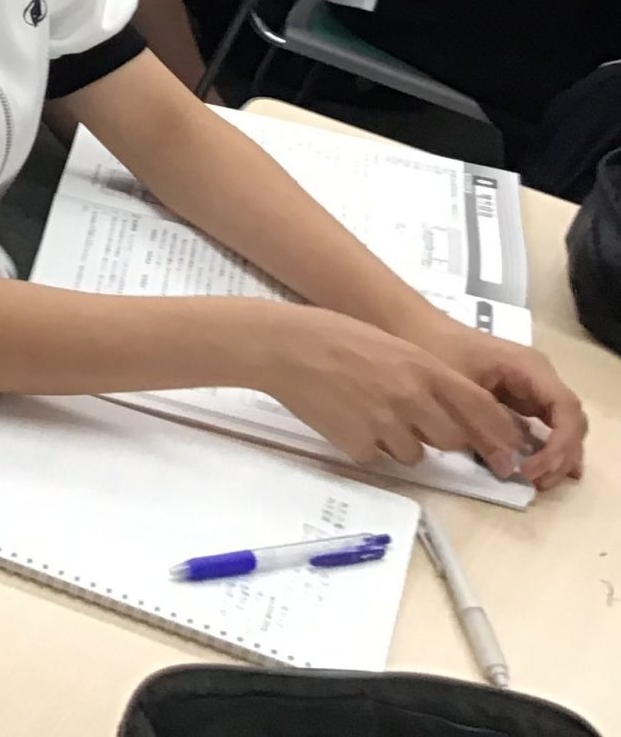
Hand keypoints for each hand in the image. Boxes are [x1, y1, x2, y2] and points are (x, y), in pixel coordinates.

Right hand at [258, 306, 527, 477]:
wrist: (284, 346)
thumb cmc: (334, 336)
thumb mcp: (391, 346)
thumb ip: (423, 375)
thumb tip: (446, 408)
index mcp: (423, 368)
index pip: (480, 408)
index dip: (498, 433)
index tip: (508, 450)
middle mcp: (411, 399)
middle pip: (452, 439)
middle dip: (441, 437)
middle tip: (417, 422)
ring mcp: (385, 425)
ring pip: (415, 454)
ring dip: (402, 442)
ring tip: (370, 414)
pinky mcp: (358, 445)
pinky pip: (377, 456)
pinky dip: (368, 444)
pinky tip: (347, 419)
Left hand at [422, 325, 587, 486]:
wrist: (412, 325)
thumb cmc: (435, 349)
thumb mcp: (459, 388)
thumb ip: (485, 424)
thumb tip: (510, 466)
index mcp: (530, 367)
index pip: (567, 411)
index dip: (559, 445)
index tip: (532, 470)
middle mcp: (538, 376)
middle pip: (570, 421)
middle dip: (561, 456)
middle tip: (537, 483)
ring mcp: (529, 386)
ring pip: (560, 425)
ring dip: (555, 455)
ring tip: (537, 482)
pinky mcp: (516, 396)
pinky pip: (542, 424)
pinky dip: (544, 447)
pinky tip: (540, 470)